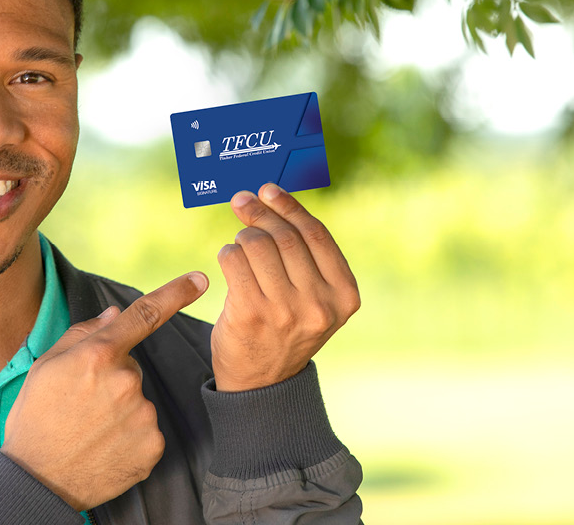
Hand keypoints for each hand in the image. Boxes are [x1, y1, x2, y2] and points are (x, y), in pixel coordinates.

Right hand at [1, 272, 207, 510]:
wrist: (36, 481)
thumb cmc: (35, 418)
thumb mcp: (45, 367)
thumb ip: (83, 334)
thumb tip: (116, 315)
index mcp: (99, 354)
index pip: (145, 314)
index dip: (175, 293)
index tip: (200, 279)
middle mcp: (126, 380)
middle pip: (131, 368)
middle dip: (112, 379)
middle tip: (81, 404)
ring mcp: (142, 414)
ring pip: (139, 399)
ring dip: (121, 409)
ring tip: (89, 429)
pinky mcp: (153, 444)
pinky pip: (146, 428)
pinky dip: (130, 436)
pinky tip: (105, 446)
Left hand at [212, 183, 359, 391]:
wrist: (263, 384)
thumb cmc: (287, 328)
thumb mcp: (316, 299)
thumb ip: (308, 258)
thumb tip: (274, 201)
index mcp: (344, 295)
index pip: (316, 235)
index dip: (290, 206)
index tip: (269, 190)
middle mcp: (319, 303)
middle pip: (286, 237)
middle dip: (260, 213)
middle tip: (242, 201)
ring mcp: (285, 311)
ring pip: (258, 246)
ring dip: (243, 236)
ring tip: (240, 243)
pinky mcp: (251, 314)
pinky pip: (234, 262)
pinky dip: (228, 253)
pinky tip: (230, 259)